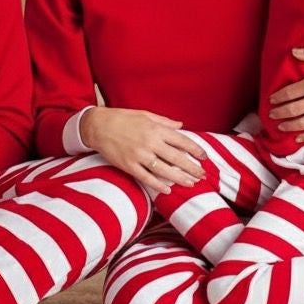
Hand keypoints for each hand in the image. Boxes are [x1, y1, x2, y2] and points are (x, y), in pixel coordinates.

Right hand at [80, 107, 207, 194]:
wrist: (98, 125)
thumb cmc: (122, 118)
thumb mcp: (145, 114)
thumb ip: (164, 121)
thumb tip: (181, 125)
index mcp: (155, 128)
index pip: (181, 140)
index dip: (195, 149)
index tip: (204, 157)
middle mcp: (150, 142)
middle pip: (176, 158)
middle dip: (192, 167)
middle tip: (203, 175)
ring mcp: (139, 155)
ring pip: (164, 170)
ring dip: (179, 179)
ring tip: (191, 184)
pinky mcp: (129, 165)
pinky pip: (146, 178)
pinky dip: (158, 185)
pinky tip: (168, 190)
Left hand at [268, 46, 303, 142]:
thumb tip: (293, 51)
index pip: (289, 93)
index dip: (278, 97)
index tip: (271, 99)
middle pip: (292, 110)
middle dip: (279, 113)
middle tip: (270, 114)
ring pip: (302, 123)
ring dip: (288, 126)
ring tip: (279, 126)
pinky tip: (298, 137)